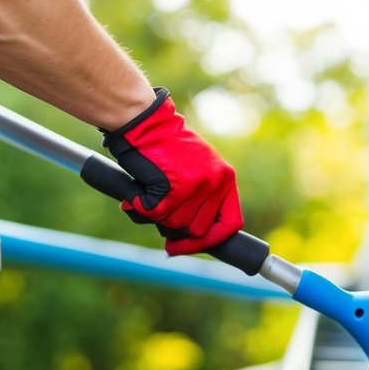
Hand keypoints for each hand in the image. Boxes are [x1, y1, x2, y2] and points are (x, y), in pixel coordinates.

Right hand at [103, 89, 242, 255]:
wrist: (144, 122)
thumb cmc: (163, 146)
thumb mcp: (195, 167)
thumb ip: (201, 196)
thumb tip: (193, 236)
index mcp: (225, 178)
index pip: (230, 224)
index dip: (209, 242)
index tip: (188, 246)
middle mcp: (216, 182)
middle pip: (198, 229)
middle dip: (175, 228)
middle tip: (160, 214)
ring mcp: (198, 184)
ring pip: (177, 224)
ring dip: (158, 216)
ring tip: (149, 196)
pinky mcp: (177, 185)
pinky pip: (158, 214)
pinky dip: (143, 209)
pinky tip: (138, 196)